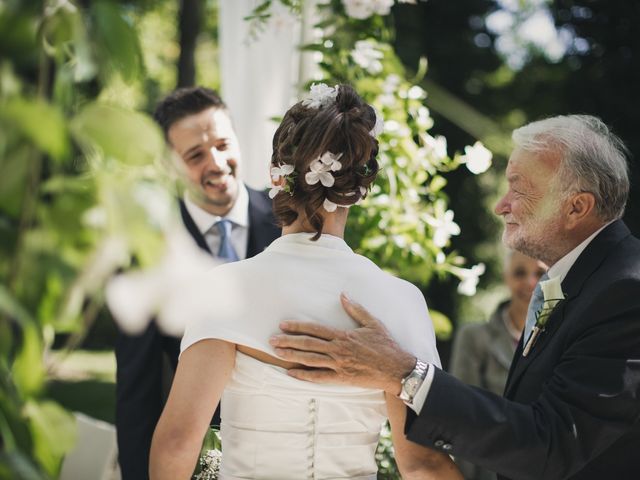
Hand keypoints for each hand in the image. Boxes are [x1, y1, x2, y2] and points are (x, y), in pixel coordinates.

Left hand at [269, 293, 415, 393]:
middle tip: (271, 340)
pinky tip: (291, 374)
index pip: (315, 329)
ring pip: (310, 360)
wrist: (397, 369)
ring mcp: (338, 365)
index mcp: (343, 335)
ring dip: (291, 356)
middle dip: (288, 342)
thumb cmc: (386, 345)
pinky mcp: (341, 378)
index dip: (297, 327)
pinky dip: (304, 376)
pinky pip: (319, 378)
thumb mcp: (373, 323)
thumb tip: (343, 294)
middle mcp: (338, 350)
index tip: (283, 325)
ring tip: (277, 353)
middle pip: (308, 345)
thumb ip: (356, 309)